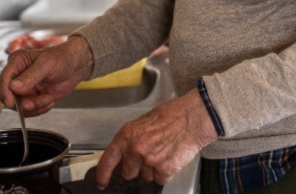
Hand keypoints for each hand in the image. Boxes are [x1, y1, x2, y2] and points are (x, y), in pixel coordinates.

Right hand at [0, 35, 93, 115]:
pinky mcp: (31, 98)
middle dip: (22, 103)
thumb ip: (31, 76)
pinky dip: (40, 109)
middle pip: (8, 96)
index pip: (4, 79)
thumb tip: (14, 87)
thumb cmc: (61, 58)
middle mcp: (17, 76)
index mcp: (17, 62)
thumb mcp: (47, 64)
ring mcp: (23, 88)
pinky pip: (29, 110)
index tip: (12, 102)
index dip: (6, 92)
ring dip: (34, 107)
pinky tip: (50, 100)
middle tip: (34, 103)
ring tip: (48, 98)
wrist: (74, 67)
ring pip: (19, 106)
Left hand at [95, 89, 217, 187]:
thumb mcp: (145, 121)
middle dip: (137, 167)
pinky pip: (160, 179)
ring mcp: (150, 161)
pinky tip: (171, 158)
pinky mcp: (164, 170)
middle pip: (128, 172)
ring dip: (153, 169)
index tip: (101, 182)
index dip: (103, 173)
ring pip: (146, 176)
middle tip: (149, 155)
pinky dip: (166, 172)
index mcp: (128, 135)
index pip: (108, 159)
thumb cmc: (173, 115)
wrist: (193, 118)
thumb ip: (133, 137)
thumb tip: (127, 151)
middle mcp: (136, 149)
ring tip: (164, 152)